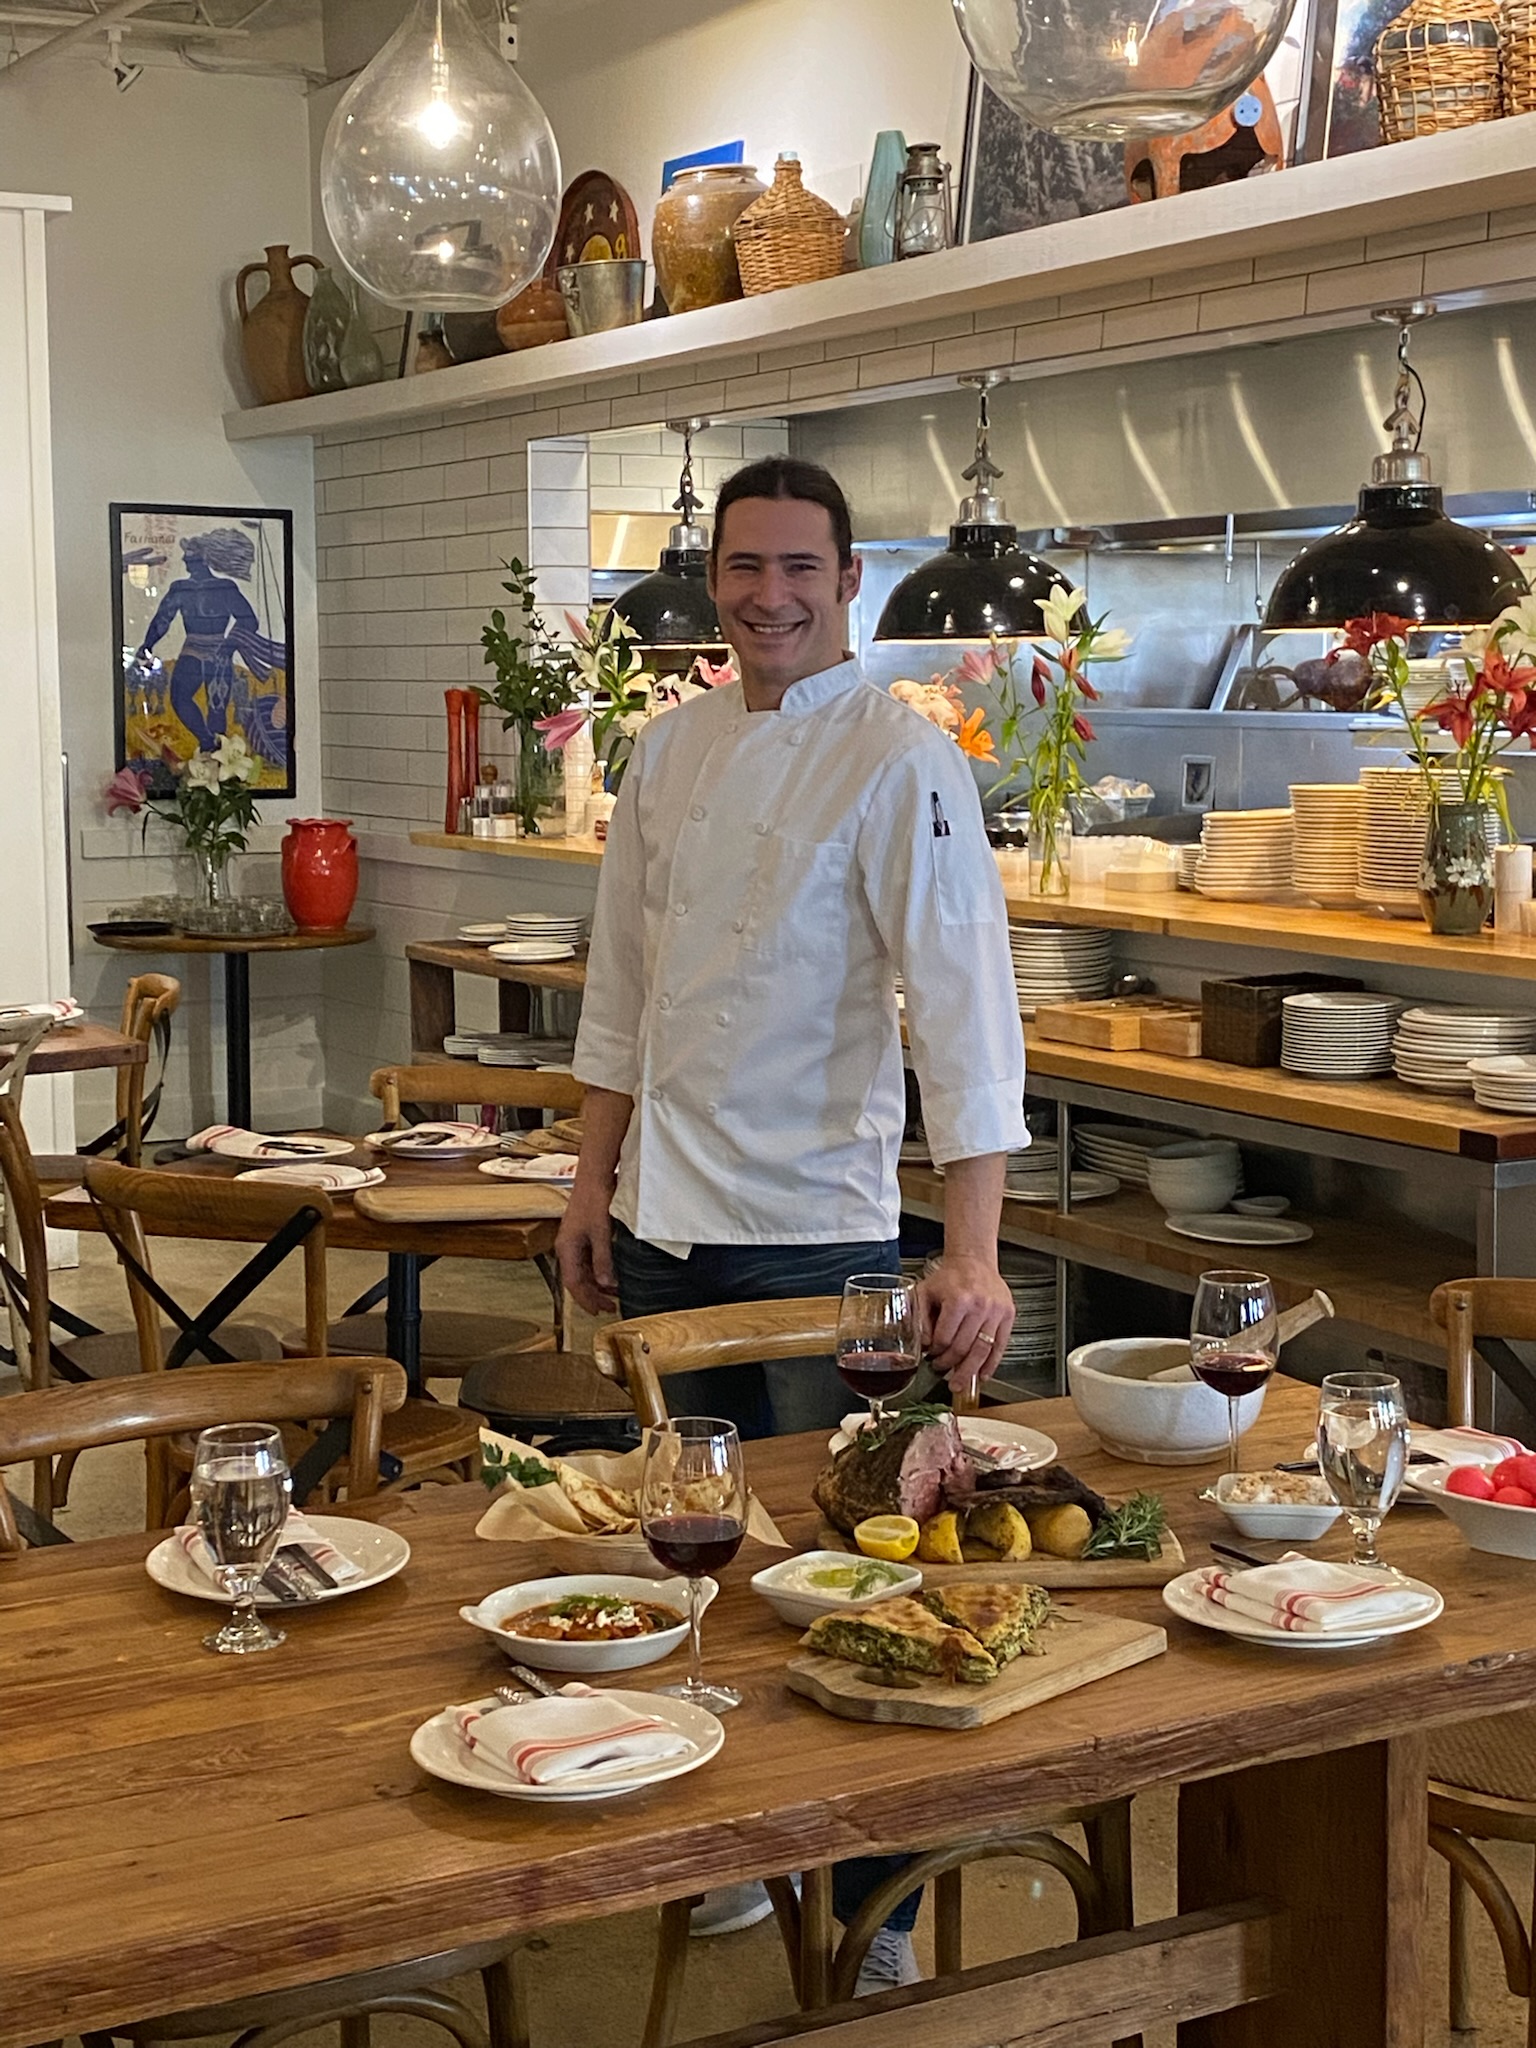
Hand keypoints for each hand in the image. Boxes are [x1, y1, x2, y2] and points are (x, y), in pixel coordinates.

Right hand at [556, 1186, 617, 1314]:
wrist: (594, 1177)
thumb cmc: (594, 1201)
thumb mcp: (601, 1233)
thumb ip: (602, 1259)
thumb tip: (605, 1284)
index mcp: (566, 1249)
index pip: (573, 1283)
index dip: (585, 1300)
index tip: (599, 1311)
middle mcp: (567, 1248)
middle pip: (577, 1280)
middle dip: (592, 1296)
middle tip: (610, 1307)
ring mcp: (574, 1242)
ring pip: (582, 1272)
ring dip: (596, 1285)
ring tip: (613, 1295)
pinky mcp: (582, 1235)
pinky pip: (588, 1261)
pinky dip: (598, 1272)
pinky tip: (611, 1275)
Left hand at [916, 1254, 1014, 1397]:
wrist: (974, 1261)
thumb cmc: (950, 1277)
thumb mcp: (926, 1292)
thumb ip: (921, 1318)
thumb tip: (924, 1345)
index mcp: (958, 1299)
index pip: (945, 1338)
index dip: (936, 1353)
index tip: (932, 1357)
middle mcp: (980, 1306)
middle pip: (964, 1348)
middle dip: (951, 1366)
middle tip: (944, 1375)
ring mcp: (996, 1312)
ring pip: (983, 1351)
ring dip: (970, 1371)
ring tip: (961, 1384)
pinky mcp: (1008, 1315)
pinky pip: (1000, 1346)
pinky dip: (992, 1364)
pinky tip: (983, 1374)